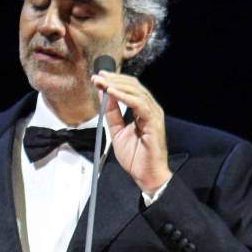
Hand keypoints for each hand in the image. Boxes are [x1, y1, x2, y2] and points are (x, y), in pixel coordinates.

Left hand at [92, 71, 171, 194]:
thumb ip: (112, 114)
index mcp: (143, 110)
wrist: (146, 174)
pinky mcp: (154, 122)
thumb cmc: (135, 156)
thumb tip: (104, 96)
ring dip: (117, 85)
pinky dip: (125, 97)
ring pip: (136, 92)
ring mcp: (153, 114)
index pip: (129, 89)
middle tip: (98, 76)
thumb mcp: (116, 132)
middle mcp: (150, 109)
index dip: (114, 81)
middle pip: (133, 86)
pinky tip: (112, 93)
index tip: (98, 77)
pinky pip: (139, 104)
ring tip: (102, 82)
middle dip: (114, 79)